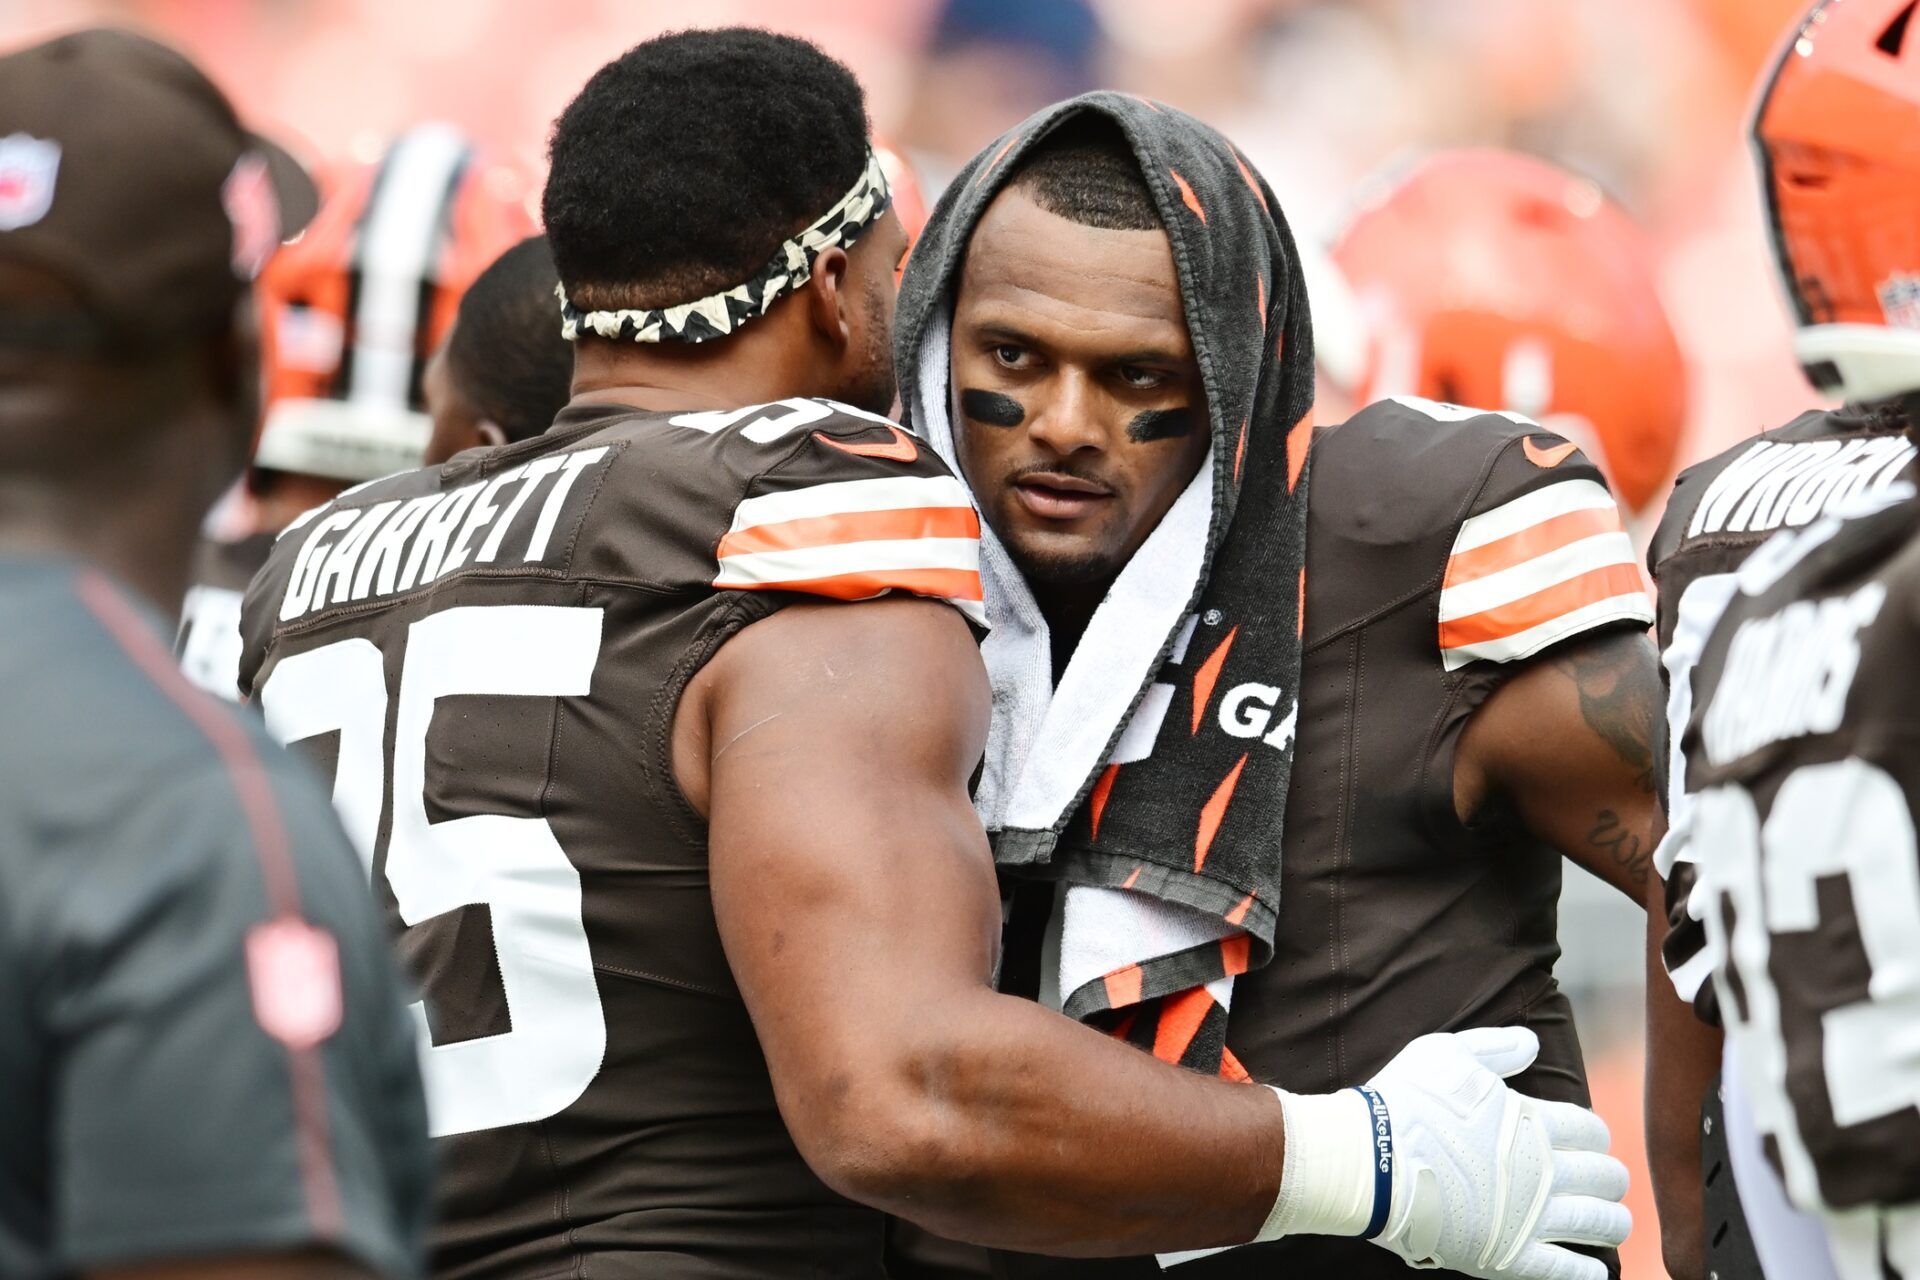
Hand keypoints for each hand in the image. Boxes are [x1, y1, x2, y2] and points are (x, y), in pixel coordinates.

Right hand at [1366, 1027, 1629, 1279]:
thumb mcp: (1446, 1053)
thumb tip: (1533, 1043)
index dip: (1596, 1134)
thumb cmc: (1404, 1101)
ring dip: (1613, 1222)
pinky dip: (1587, 1271)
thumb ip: (1495, 1047)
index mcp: (1532, 1122)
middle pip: (1604, 1176)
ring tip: (1615, 1223)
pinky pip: (1563, 1270)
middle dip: (1610, 1177)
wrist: (1368, 1159)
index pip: (1589, 1129)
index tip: (1591, 1141)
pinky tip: (1597, 1269)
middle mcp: (1541, 1170)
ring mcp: (1527, 1216)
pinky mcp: (1508, 1255)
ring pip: (1597, 1222)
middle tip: (1608, 1181)